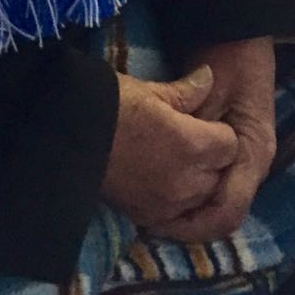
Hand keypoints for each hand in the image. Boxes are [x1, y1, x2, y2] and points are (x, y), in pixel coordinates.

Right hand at [101, 67, 238, 237]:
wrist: (64, 133)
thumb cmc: (108, 103)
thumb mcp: (150, 90)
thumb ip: (188, 90)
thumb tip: (210, 76)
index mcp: (191, 144)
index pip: (230, 144)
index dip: (218, 131)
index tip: (202, 122)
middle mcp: (186, 180)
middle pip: (220, 173)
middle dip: (212, 158)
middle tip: (190, 141)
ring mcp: (167, 203)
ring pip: (202, 197)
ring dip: (198, 182)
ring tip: (176, 163)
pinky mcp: (147, 217)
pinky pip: (179, 217)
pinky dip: (178, 204)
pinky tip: (165, 186)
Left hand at [156, 37, 276, 243]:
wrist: (243, 32)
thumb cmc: (229, 56)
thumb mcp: (210, 88)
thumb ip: (197, 125)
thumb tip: (179, 163)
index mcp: (253, 152)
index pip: (229, 209)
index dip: (196, 225)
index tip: (159, 225)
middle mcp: (254, 164)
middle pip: (224, 214)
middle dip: (189, 224)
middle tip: (146, 222)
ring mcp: (246, 159)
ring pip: (220, 203)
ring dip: (189, 212)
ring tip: (150, 212)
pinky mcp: (235, 152)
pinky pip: (216, 186)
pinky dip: (192, 194)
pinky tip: (164, 191)